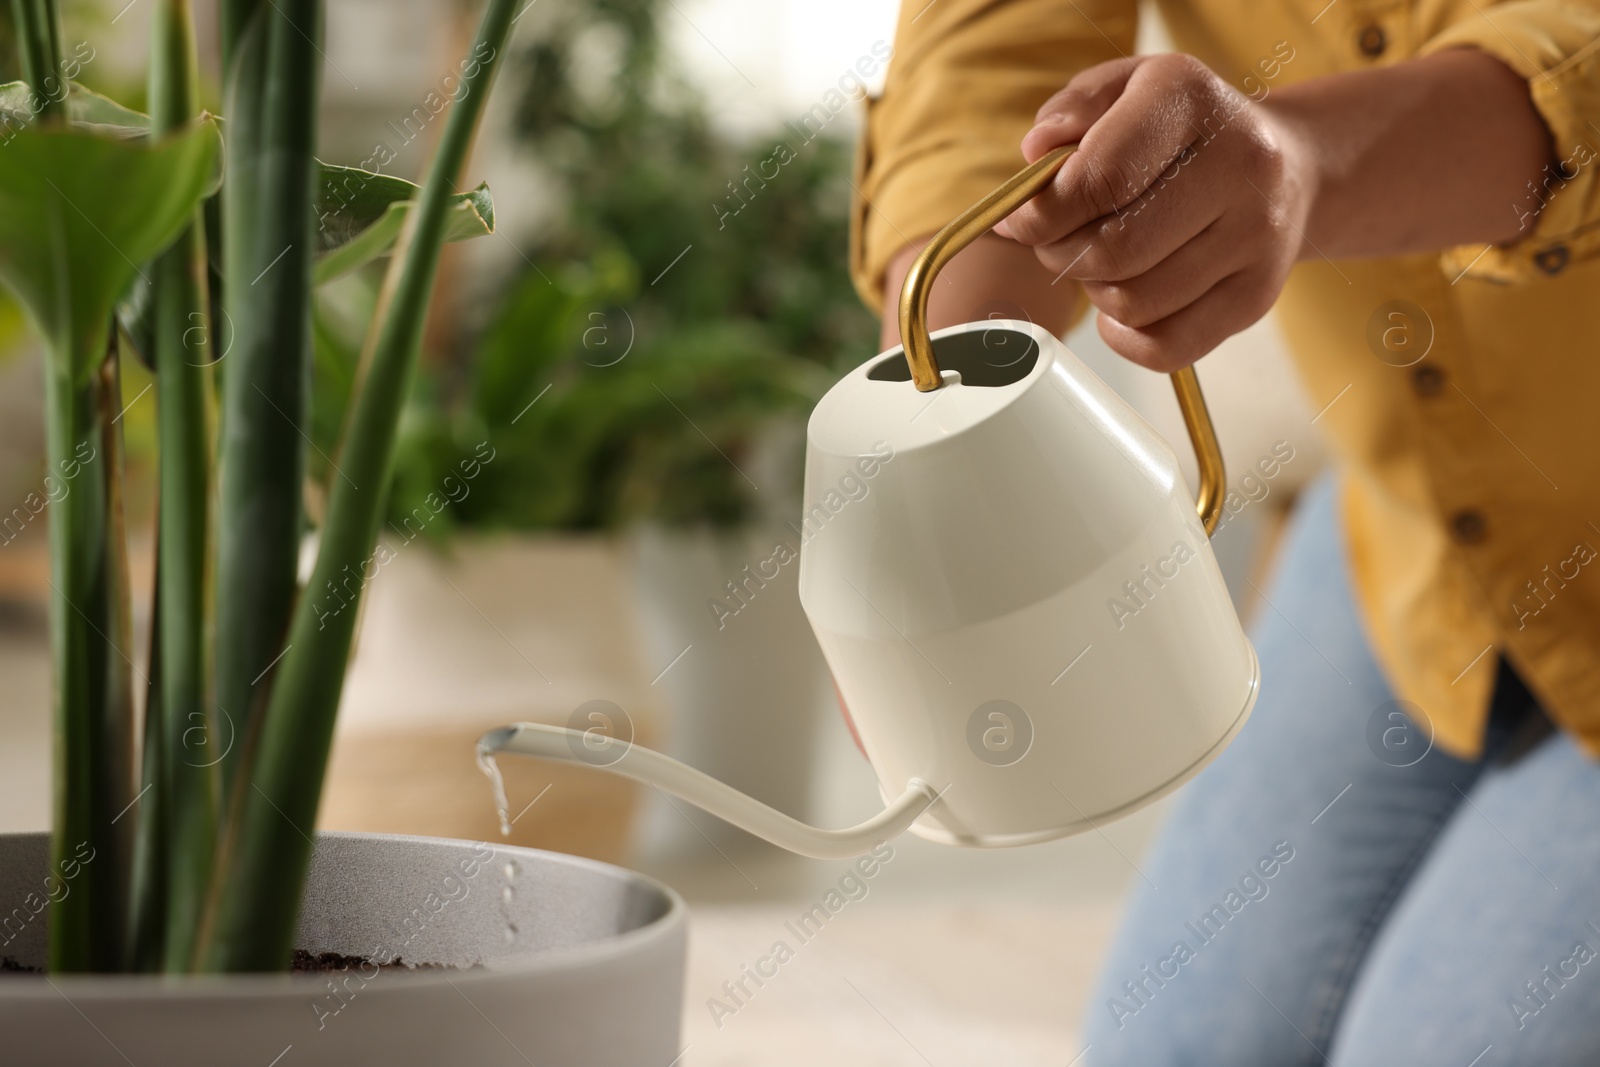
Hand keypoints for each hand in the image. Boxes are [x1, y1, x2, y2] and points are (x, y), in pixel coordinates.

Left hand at [993, 55, 1312, 370]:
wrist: (1293, 166)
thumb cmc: (1185, 131)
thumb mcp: (1126, 89)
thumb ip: (1072, 110)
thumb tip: (1036, 157)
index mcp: (1191, 101)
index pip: (1098, 178)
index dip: (1041, 214)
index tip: (1020, 220)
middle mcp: (1239, 163)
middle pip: (1113, 250)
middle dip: (1062, 255)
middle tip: (1059, 242)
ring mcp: (1258, 234)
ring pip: (1134, 303)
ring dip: (1096, 293)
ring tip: (1102, 262)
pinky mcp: (1259, 294)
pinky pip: (1166, 347)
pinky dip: (1125, 336)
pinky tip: (1123, 307)